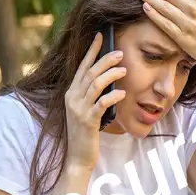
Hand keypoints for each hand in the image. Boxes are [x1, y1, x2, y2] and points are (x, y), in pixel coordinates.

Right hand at [64, 32, 126, 170]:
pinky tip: (123, 93)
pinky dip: (112, 96)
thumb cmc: (86, 133)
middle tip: (121, 52)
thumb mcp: (87, 110)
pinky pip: (101, 104)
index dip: (92, 50)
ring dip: (111, 75)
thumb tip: (110, 77)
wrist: (78, 158)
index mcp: (71, 93)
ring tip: (124, 70)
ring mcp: (78, 109)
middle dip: (105, 59)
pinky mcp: (87, 121)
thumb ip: (93, 94)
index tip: (102, 36)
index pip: (82, 66)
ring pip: (95, 85)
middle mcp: (72, 98)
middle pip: (90, 72)